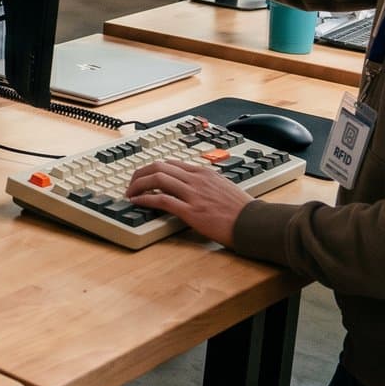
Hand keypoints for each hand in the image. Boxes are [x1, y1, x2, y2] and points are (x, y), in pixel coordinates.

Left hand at [124, 159, 252, 245]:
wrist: (254, 223)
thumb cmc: (242, 210)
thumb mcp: (223, 187)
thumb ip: (205, 183)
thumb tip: (191, 185)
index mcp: (203, 172)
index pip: (170, 163)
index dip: (151, 168)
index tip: (143, 176)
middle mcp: (196, 179)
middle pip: (158, 167)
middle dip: (139, 174)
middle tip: (131, 184)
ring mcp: (193, 194)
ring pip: (157, 179)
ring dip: (137, 185)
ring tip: (130, 193)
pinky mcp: (192, 211)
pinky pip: (161, 199)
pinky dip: (145, 198)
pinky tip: (138, 202)